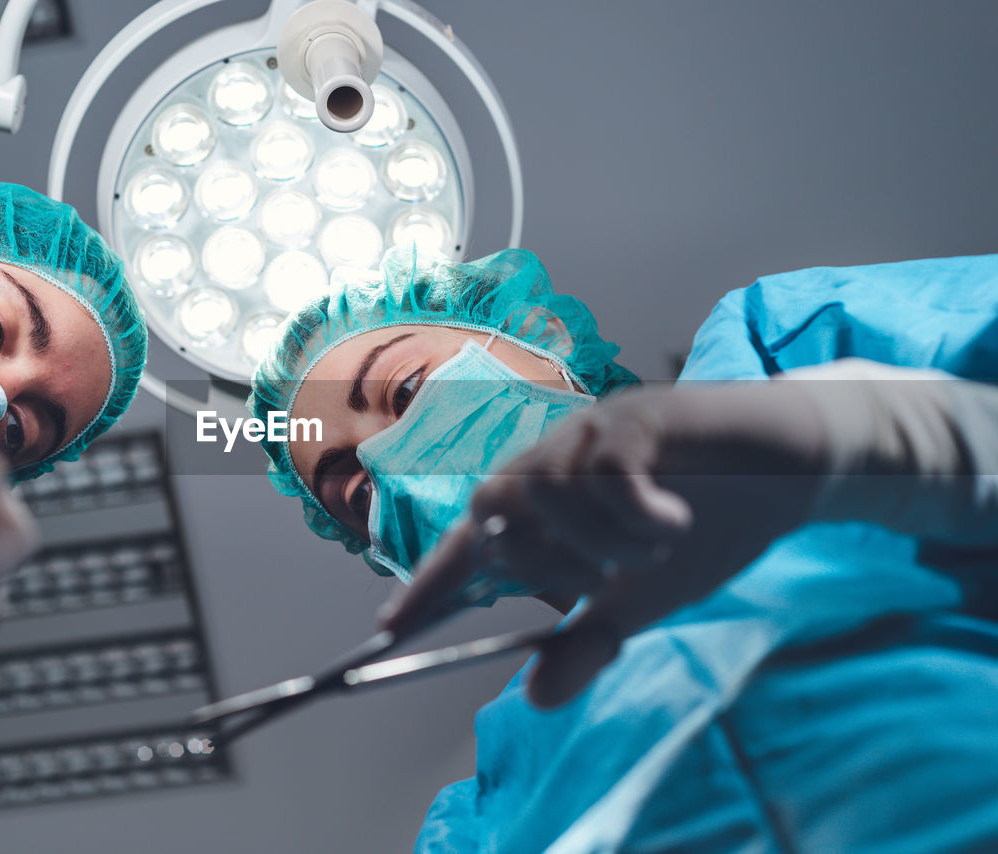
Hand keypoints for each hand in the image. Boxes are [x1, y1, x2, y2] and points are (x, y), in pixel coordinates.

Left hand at [378, 381, 829, 707]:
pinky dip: (633, 511)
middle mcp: (558, 459)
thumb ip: (589, 642)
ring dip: (599, 541)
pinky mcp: (644, 414)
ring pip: (546, 489)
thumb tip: (535, 698)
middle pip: (493, 509)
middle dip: (545, 563)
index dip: (430, 582)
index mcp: (550, 503)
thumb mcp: (644, 601)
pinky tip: (672, 521)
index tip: (390, 627)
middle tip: (605, 579)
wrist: (794, 471)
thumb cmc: (708, 526)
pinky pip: (605, 467)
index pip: (472, 545)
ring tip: (653, 547)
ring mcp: (596, 431)